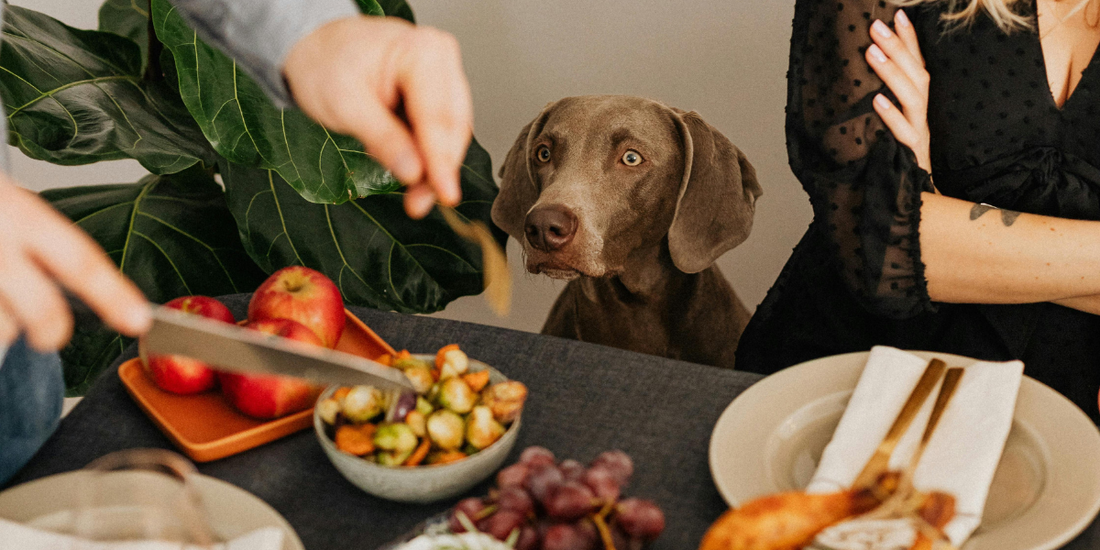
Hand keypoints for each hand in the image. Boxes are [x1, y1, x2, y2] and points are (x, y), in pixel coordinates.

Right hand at [0, 178, 150, 350]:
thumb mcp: (13, 209)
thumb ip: (42, 247)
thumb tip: (84, 300)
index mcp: (21, 214)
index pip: (79, 259)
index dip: (113, 293)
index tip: (139, 321)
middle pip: (39, 309)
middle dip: (50, 331)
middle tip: (50, 335)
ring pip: (2, 326)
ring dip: (0, 324)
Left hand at [284, 16, 472, 218]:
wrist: (316, 48)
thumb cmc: (325, 64)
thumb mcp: (344, 104)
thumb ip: (382, 138)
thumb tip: (414, 171)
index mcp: (422, 52)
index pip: (438, 117)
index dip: (442, 162)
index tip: (444, 194)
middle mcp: (440, 58)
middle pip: (452, 126)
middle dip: (439, 169)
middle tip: (420, 203)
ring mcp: (443, 74)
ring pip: (453, 132)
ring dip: (436, 167)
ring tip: (415, 195)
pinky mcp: (438, 92)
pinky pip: (442, 130)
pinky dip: (430, 155)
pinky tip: (412, 169)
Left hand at [866, 10, 931, 173]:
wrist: (911, 199)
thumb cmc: (894, 159)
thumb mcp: (888, 126)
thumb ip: (882, 101)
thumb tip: (861, 75)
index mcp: (917, 105)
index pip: (918, 65)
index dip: (910, 40)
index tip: (897, 13)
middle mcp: (922, 115)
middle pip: (917, 75)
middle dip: (898, 48)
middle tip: (876, 26)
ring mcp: (919, 134)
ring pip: (913, 98)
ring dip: (893, 74)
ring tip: (872, 53)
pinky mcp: (912, 155)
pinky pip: (904, 133)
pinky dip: (891, 116)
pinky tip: (876, 101)